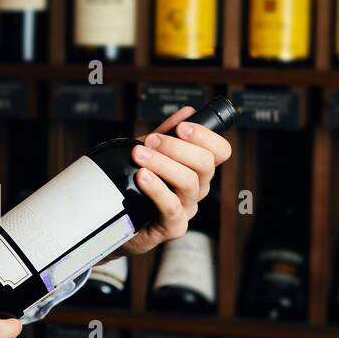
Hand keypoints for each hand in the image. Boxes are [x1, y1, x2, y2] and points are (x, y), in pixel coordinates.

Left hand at [109, 105, 233, 260]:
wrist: (118, 218)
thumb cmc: (137, 184)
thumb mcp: (150, 153)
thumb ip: (166, 133)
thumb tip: (187, 111)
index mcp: (198, 169)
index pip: (220, 150)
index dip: (206, 136)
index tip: (182, 127)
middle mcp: (198, 188)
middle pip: (205, 164)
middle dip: (176, 147)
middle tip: (150, 141)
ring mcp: (187, 207)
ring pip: (188, 182)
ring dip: (162, 164)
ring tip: (139, 155)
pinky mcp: (174, 226)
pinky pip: (171, 206)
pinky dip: (157, 188)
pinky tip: (142, 177)